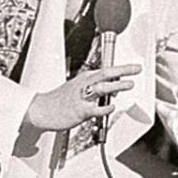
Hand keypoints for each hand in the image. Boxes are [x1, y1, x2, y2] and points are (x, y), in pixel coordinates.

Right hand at [24, 64, 140, 130]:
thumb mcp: (77, 88)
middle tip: (137, 69)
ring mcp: (82, 97)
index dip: (122, 68)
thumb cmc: (59, 101)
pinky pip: (95, 108)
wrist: (41, 110)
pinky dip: (105, 107)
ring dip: (117, 85)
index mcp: (84, 79)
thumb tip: (114, 89)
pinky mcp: (80, 111)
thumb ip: (95, 88)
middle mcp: (83, 85)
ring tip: (130, 84)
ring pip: (102, 88)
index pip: (106, 70)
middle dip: (123, 70)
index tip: (135, 66)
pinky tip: (112, 107)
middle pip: (106, 73)